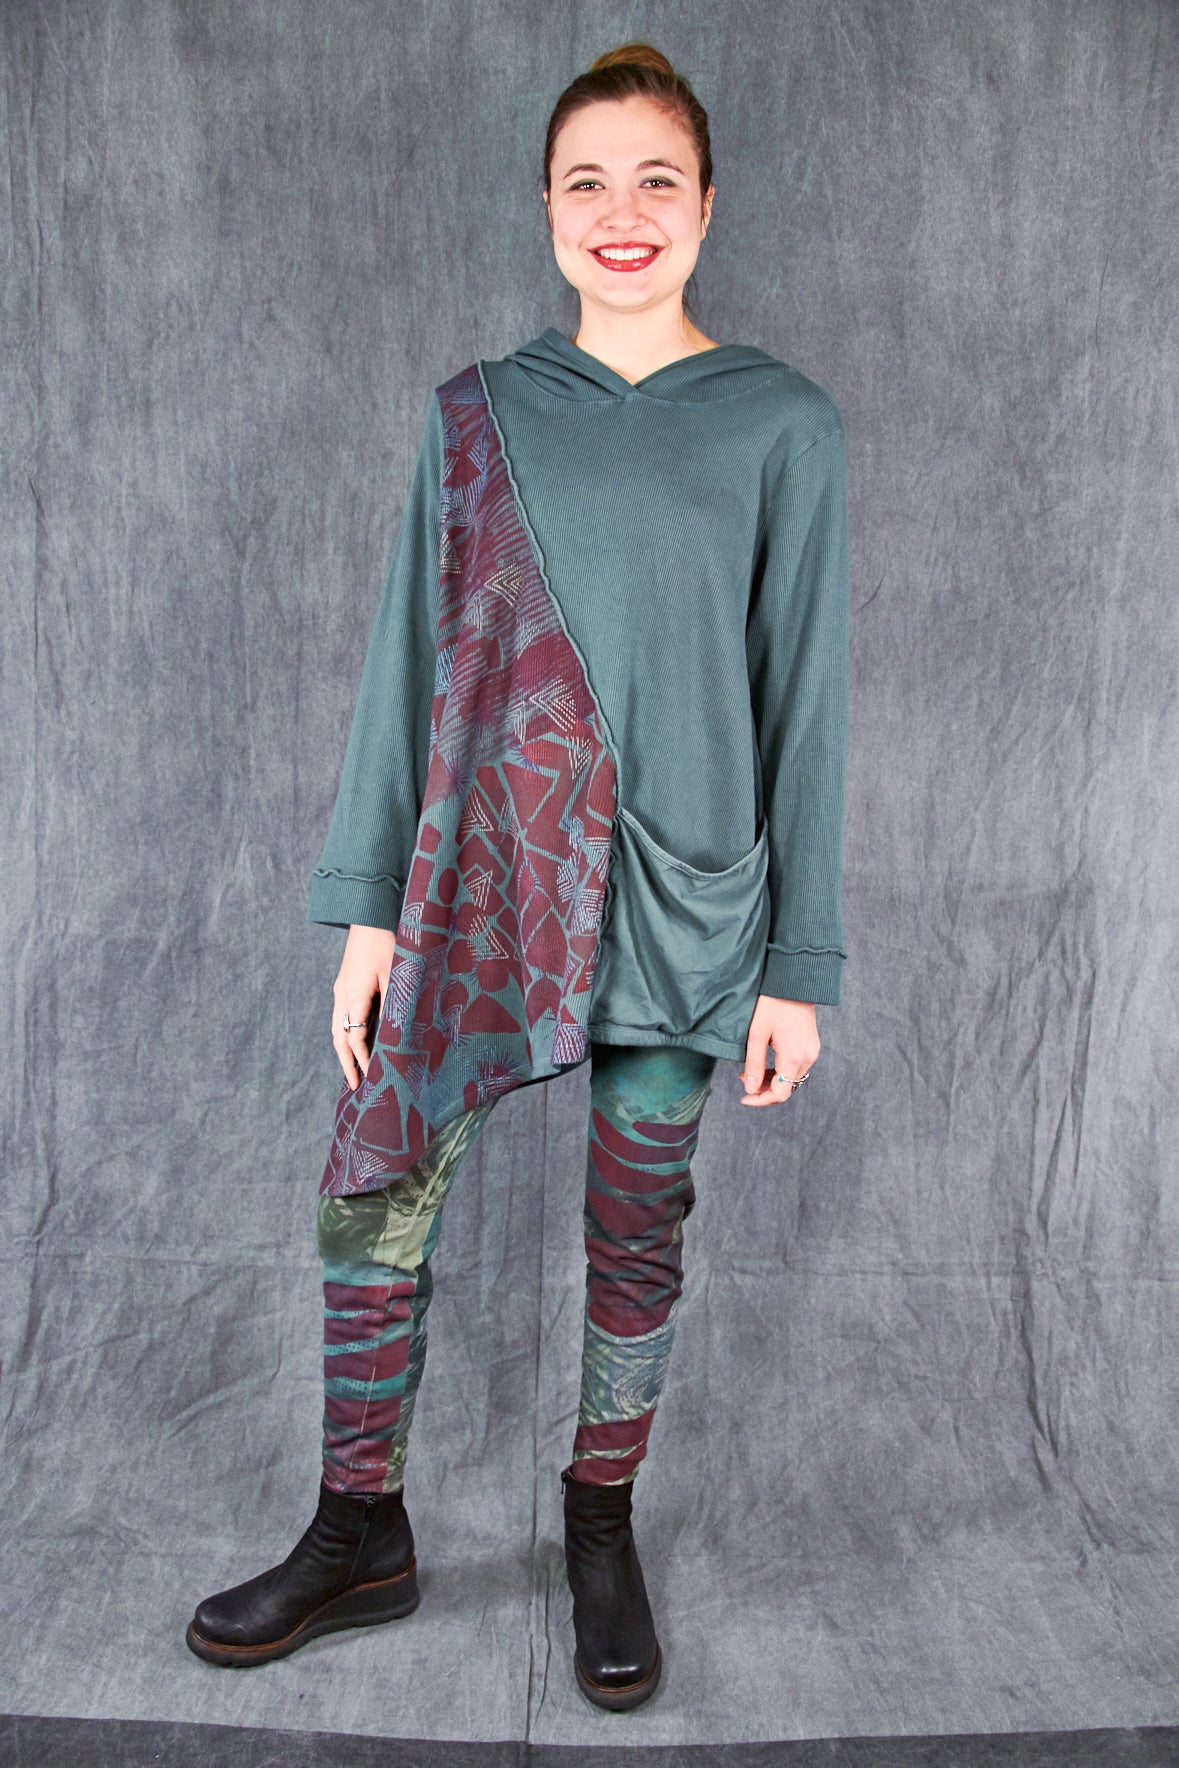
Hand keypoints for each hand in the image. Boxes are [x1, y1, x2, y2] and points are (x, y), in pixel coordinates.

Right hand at [332, 924, 396, 1089]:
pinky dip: (344, 1034)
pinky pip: (339, 1017)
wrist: (368, 916)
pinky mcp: (343, 984)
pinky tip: (354, 1041)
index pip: (355, 1037)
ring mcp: (339, 990)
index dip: (363, 1058)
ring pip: (336, 1028)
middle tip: (354, 1085)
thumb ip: (393, 1003)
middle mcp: (341, 996)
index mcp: (353, 996)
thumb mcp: (394, 973)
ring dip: (343, 1051)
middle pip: (338, 1038)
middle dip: (346, 1063)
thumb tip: (395, 1032)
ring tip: (351, 1069)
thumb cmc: (385, 942)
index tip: (372, 1075)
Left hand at [738, 995, 819, 1107]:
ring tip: (751, 1070)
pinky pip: (796, 1067)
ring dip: (772, 1081)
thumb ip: (754, 1064)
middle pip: (787, 1089)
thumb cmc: (772, 1004)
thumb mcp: (757, 1035)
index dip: (760, 1099)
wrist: (794, 982)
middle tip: (743, 1078)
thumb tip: (751, 1089)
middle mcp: (807, 1058)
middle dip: (764, 1090)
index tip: (743, 1097)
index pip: (780, 1093)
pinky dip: (781, 1071)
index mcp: (794, 1057)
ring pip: (792, 1079)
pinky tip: (767, 1062)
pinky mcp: (811, 1045)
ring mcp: (812, 1052)